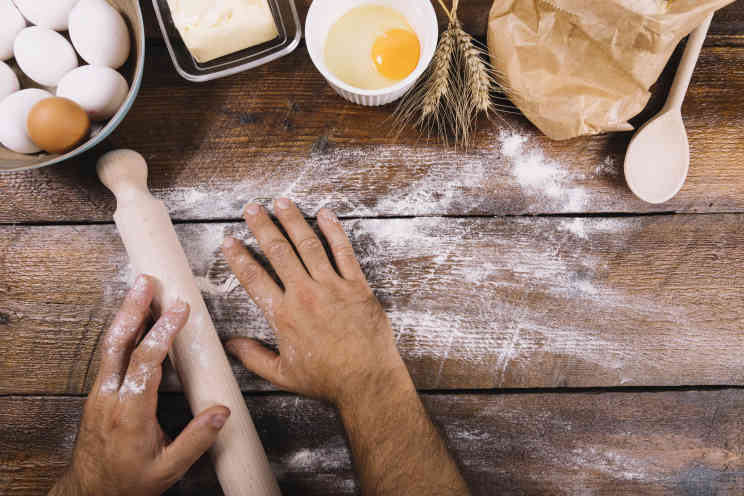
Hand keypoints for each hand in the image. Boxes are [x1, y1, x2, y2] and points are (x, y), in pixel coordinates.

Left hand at [50, 275, 229, 495]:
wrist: (90, 493)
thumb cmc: (128, 482)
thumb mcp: (169, 469)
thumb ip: (197, 440)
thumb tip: (222, 411)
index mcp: (129, 414)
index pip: (146, 363)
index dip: (163, 333)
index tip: (179, 310)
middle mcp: (109, 398)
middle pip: (118, 344)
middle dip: (133, 310)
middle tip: (146, 282)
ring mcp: (100, 394)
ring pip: (110, 346)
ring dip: (125, 315)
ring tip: (140, 289)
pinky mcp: (98, 393)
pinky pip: (110, 355)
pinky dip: (123, 331)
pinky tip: (133, 319)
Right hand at [221, 199, 407, 405]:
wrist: (367, 379)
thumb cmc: (326, 379)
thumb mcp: (282, 374)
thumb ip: (253, 357)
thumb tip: (229, 344)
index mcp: (284, 315)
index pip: (254, 278)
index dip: (239, 257)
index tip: (229, 241)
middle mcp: (305, 294)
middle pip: (278, 252)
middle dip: (263, 227)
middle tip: (252, 208)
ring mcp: (332, 287)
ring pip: (308, 245)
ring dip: (293, 221)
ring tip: (281, 202)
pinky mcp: (356, 285)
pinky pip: (343, 252)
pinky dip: (334, 231)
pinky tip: (325, 214)